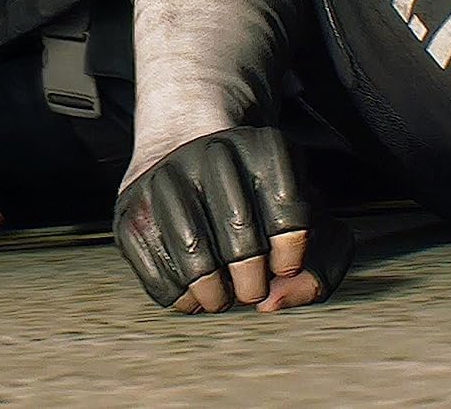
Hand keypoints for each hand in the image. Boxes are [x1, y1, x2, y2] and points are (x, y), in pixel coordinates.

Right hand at [113, 126, 353, 313]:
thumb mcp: (308, 222)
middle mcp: (213, 151)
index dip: (290, 256)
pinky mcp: (130, 209)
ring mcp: (165, 177)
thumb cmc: (259, 205)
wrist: (185, 155)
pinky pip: (159, 274)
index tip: (283, 264)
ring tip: (221, 294)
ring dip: (215, 294)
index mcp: (266, 146)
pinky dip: (181, 297)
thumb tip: (273, 304)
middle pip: (242, 243)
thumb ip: (320, 269)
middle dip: (251, 281)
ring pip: (196, 262)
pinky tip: (191, 287)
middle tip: (249, 287)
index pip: (289, 215)